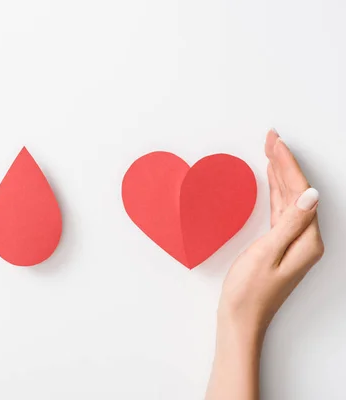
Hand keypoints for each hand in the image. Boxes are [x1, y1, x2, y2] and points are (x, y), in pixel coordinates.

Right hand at [206, 129, 323, 399]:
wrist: (240, 319)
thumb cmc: (250, 292)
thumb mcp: (268, 254)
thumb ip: (290, 223)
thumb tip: (311, 193)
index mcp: (307, 239)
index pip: (300, 191)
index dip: (287, 163)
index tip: (273, 141)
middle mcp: (305, 239)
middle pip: (297, 191)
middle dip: (283, 162)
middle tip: (270, 137)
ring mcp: (294, 242)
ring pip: (289, 198)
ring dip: (279, 173)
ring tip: (269, 150)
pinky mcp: (280, 245)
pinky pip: (281, 210)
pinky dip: (275, 191)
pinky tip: (271, 180)